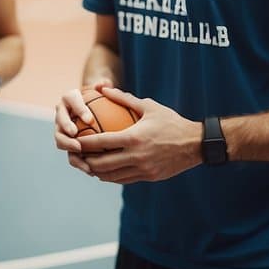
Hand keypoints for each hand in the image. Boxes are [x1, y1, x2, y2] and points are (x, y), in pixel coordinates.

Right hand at [53, 78, 114, 175]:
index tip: (90, 119)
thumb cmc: (101, 97)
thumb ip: (103, 84)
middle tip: (78, 142)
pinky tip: (92, 170)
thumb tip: (103, 84)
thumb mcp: (103, 88)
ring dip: (70, 150)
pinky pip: (71, 155)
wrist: (94, 108)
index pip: (71, 102)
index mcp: (68, 99)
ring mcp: (62, 131)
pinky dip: (79, 163)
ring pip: (61, 142)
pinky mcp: (68, 144)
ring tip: (82, 158)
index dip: (78, 110)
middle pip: (59, 125)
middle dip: (66, 134)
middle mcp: (61, 115)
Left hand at [76, 88, 201, 184]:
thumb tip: (103, 89)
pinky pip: (124, 179)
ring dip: (96, 172)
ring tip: (86, 165)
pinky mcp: (149, 177)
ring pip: (112, 176)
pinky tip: (104, 172)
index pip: (102, 143)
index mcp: (134, 138)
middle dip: (85, 162)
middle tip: (76, 156)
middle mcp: (137, 156)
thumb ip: (124, 98)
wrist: (195, 144)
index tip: (73, 141)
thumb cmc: (171, 121)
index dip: (84, 143)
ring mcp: (143, 169)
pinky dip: (111, 176)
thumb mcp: (149, 106)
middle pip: (102, 164)